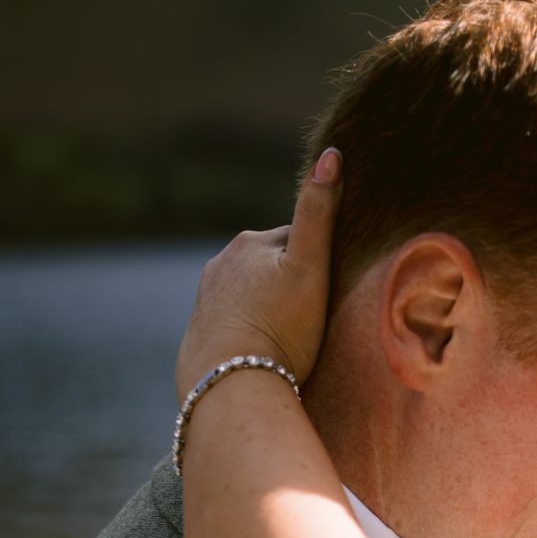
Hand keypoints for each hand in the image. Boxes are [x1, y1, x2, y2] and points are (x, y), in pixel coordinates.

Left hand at [175, 149, 342, 401]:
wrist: (230, 385)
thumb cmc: (280, 329)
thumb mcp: (310, 269)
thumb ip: (319, 213)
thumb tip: (331, 152)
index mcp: (250, 242)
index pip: (299, 242)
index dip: (321, 263)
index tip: (334, 291)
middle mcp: (222, 263)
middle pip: (272, 267)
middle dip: (292, 284)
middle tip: (315, 320)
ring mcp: (206, 297)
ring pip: (251, 294)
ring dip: (270, 309)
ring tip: (290, 341)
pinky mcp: (200, 331)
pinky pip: (236, 323)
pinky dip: (251, 331)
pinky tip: (263, 354)